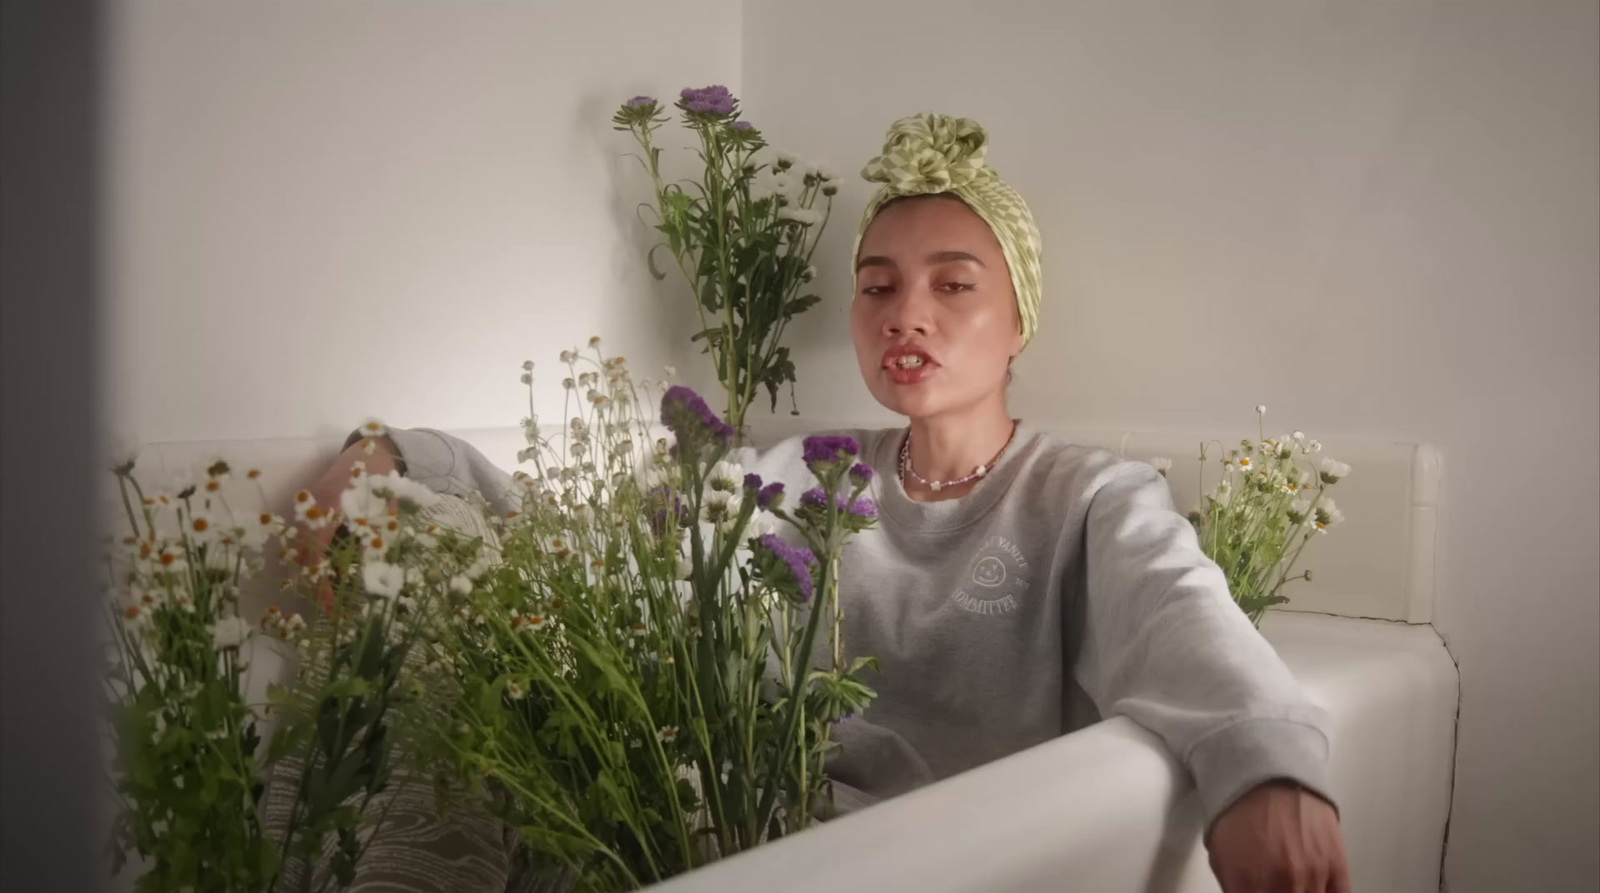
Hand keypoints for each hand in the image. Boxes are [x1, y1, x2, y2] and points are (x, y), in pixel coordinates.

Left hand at [1206, 780, 1349, 892]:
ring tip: (1292, 884)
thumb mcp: (1220, 857)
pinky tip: (1316, 889)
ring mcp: (1313, 876)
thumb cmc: (1241, 811)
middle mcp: (1283, 885)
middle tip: (1275, 887)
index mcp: (1248, 885)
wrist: (1268, 775)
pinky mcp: (1336, 865)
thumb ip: (1234, 890)